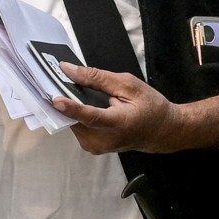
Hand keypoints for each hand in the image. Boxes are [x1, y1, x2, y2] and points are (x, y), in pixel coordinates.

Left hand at [52, 65, 183, 155]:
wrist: (162, 131)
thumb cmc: (150, 106)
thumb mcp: (128, 84)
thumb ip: (97, 78)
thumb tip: (70, 71)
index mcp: (120, 123)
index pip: (91, 117)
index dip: (72, 108)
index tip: (56, 100)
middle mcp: (106, 139)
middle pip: (76, 119)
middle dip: (67, 101)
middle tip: (60, 82)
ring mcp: (98, 146)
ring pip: (73, 123)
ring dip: (71, 108)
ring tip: (79, 94)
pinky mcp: (92, 147)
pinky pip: (77, 127)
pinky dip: (77, 115)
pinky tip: (84, 106)